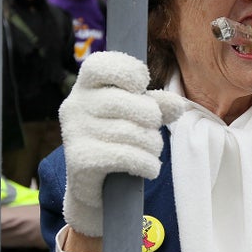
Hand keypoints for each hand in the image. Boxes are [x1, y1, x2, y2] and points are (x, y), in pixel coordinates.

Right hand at [58, 51, 184, 236]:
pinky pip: (126, 156)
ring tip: (152, 151)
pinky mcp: (80, 159)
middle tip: (154, 130)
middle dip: (151, 118)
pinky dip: (146, 164)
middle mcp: (75, 105)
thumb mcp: (137, 116)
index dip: (128, 72)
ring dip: (152, 145)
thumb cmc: (117, 139)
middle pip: (126, 102)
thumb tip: (177, 105)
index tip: (142, 85)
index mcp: (85, 86)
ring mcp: (74, 132)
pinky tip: (149, 168)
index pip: (101, 65)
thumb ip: (156, 104)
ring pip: (131, 132)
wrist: (95, 186)